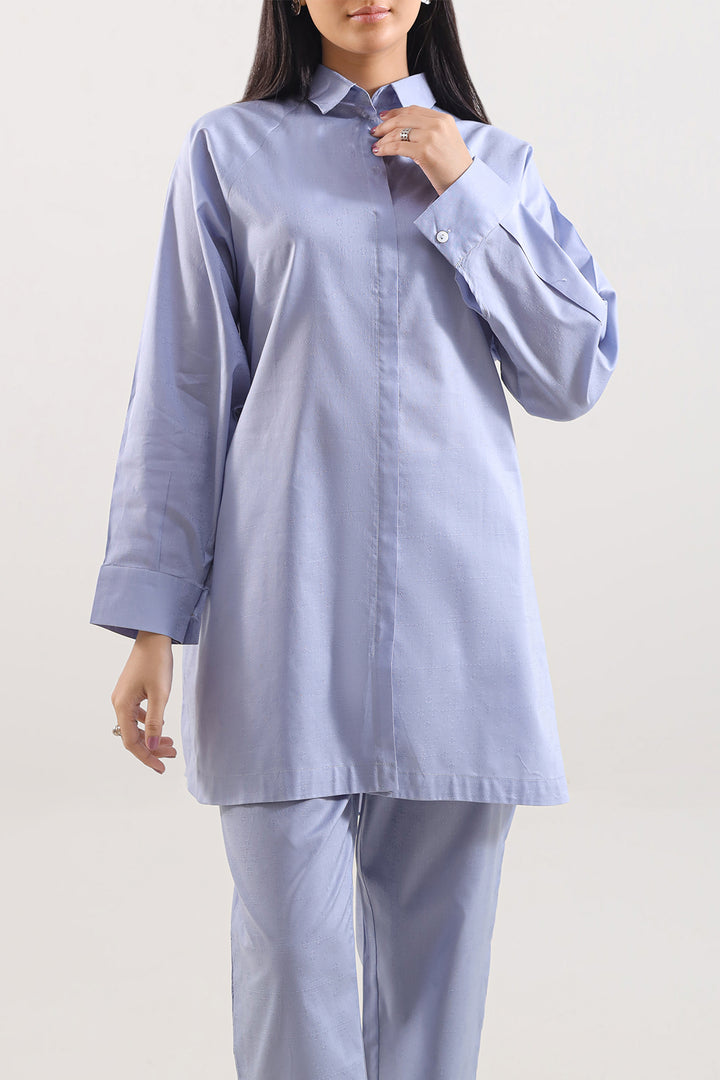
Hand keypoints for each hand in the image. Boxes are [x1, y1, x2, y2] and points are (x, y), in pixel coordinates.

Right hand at [110, 631, 176, 774]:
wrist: (154, 636)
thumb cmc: (157, 662)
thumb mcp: (160, 694)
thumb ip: (155, 722)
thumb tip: (152, 747)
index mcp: (122, 705)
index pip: (131, 742)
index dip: (146, 757)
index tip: (161, 768)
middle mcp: (119, 703)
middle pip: (132, 736)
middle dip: (151, 748)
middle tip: (172, 754)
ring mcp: (123, 697)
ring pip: (135, 726)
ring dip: (152, 737)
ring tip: (170, 743)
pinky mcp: (131, 691)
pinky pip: (137, 715)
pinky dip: (149, 724)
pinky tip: (162, 725)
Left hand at [369, 106, 472, 195]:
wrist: (463, 182)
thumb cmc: (453, 166)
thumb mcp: (446, 139)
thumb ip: (431, 129)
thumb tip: (406, 128)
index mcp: (443, 118)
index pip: (413, 110)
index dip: (395, 112)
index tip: (383, 117)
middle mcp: (437, 124)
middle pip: (403, 118)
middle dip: (385, 125)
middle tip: (375, 132)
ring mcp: (431, 137)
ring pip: (398, 132)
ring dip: (383, 139)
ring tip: (376, 144)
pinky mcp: (424, 151)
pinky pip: (398, 146)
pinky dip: (385, 148)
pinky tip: (378, 151)